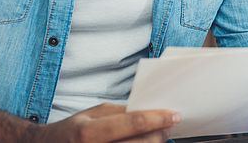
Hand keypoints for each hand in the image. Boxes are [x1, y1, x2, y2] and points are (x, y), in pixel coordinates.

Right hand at [38, 104, 178, 142]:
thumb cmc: (73, 130)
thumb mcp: (93, 115)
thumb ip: (121, 113)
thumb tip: (151, 111)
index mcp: (89, 132)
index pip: (133, 123)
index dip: (158, 118)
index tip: (174, 115)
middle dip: (160, 134)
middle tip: (170, 125)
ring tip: (160, 135)